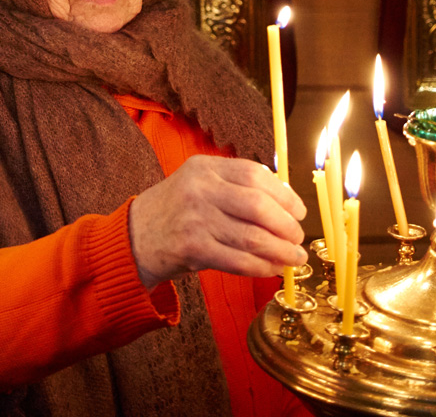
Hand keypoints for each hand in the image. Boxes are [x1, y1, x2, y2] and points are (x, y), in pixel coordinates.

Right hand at [128, 156, 306, 291]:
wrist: (136, 236)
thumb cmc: (177, 210)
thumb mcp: (200, 183)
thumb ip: (236, 186)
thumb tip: (286, 201)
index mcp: (205, 167)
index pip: (255, 174)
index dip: (284, 194)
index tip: (299, 211)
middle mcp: (199, 188)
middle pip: (258, 206)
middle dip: (286, 226)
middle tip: (298, 238)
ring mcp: (195, 219)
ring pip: (252, 237)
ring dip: (281, 251)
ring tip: (294, 258)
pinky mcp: (192, 248)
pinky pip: (238, 261)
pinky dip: (262, 267)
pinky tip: (272, 269)